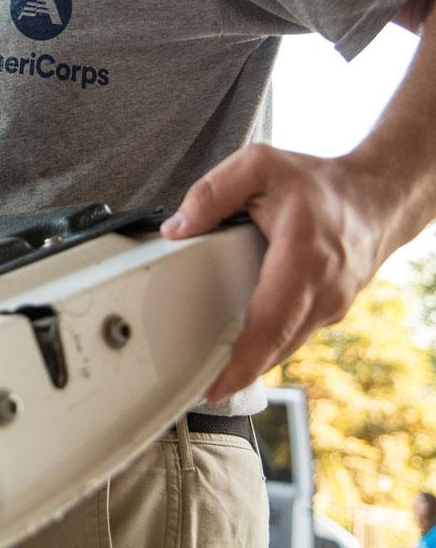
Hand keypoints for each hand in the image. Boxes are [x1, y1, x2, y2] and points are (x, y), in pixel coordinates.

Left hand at [161, 143, 389, 403]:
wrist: (377, 197)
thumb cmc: (318, 183)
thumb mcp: (258, 166)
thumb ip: (212, 193)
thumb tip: (177, 229)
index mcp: (304, 256)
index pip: (271, 321)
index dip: (243, 360)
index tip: (216, 385)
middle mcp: (323, 290)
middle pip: (277, 346)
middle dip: (238, 372)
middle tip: (200, 389)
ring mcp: (331, 306)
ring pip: (286, 346)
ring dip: (251, 363)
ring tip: (211, 373)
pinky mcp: (329, 312)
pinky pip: (293, 337)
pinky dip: (267, 347)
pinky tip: (239, 350)